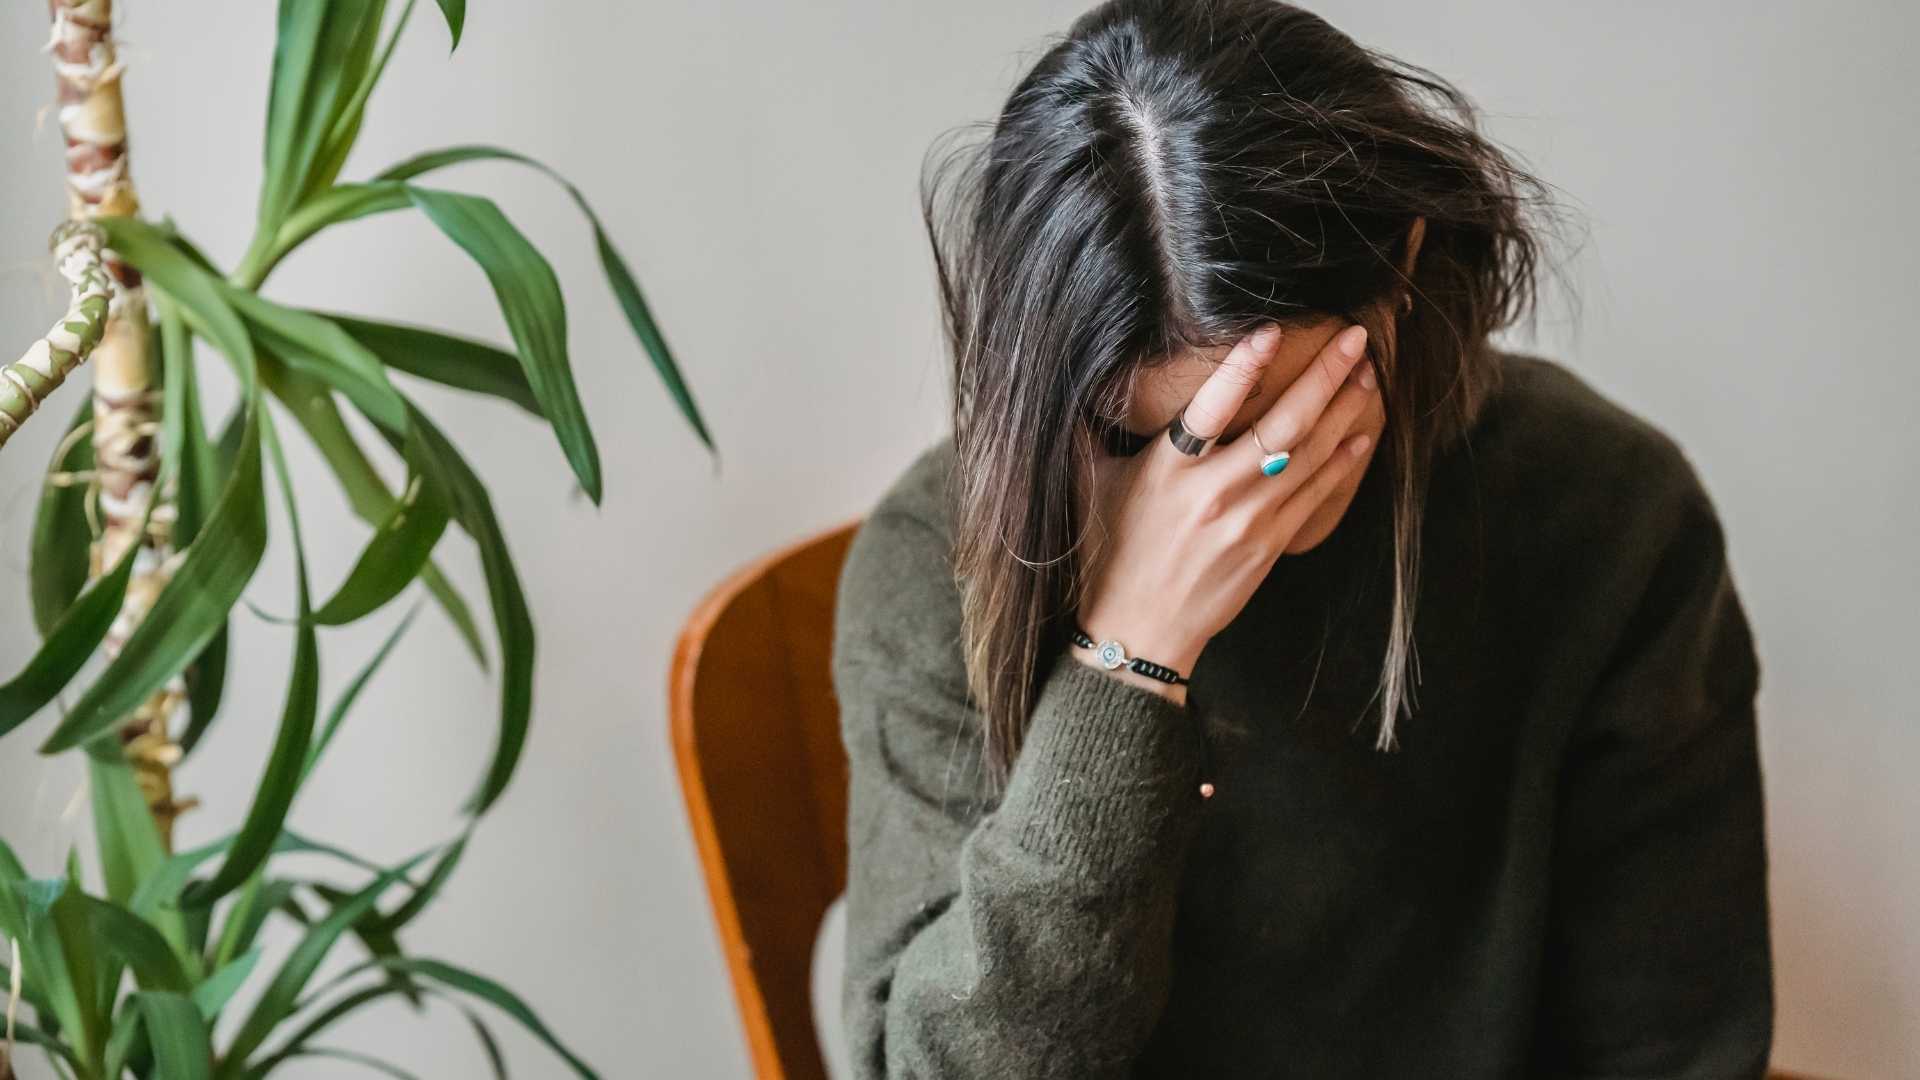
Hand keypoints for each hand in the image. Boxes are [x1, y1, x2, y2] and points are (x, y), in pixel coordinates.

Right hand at [1071, 321, 1379, 702]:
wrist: (1139, 632)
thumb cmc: (1108, 555)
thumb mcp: (1088, 486)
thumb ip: (1088, 431)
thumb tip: (1077, 378)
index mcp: (1168, 471)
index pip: (1210, 407)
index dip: (1242, 367)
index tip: (1272, 330)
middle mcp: (1214, 492)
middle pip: (1283, 425)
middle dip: (1324, 376)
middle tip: (1355, 338)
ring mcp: (1248, 521)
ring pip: (1309, 454)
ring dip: (1343, 410)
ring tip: (1366, 373)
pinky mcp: (1269, 545)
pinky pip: (1314, 494)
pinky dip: (1341, 461)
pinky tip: (1361, 433)